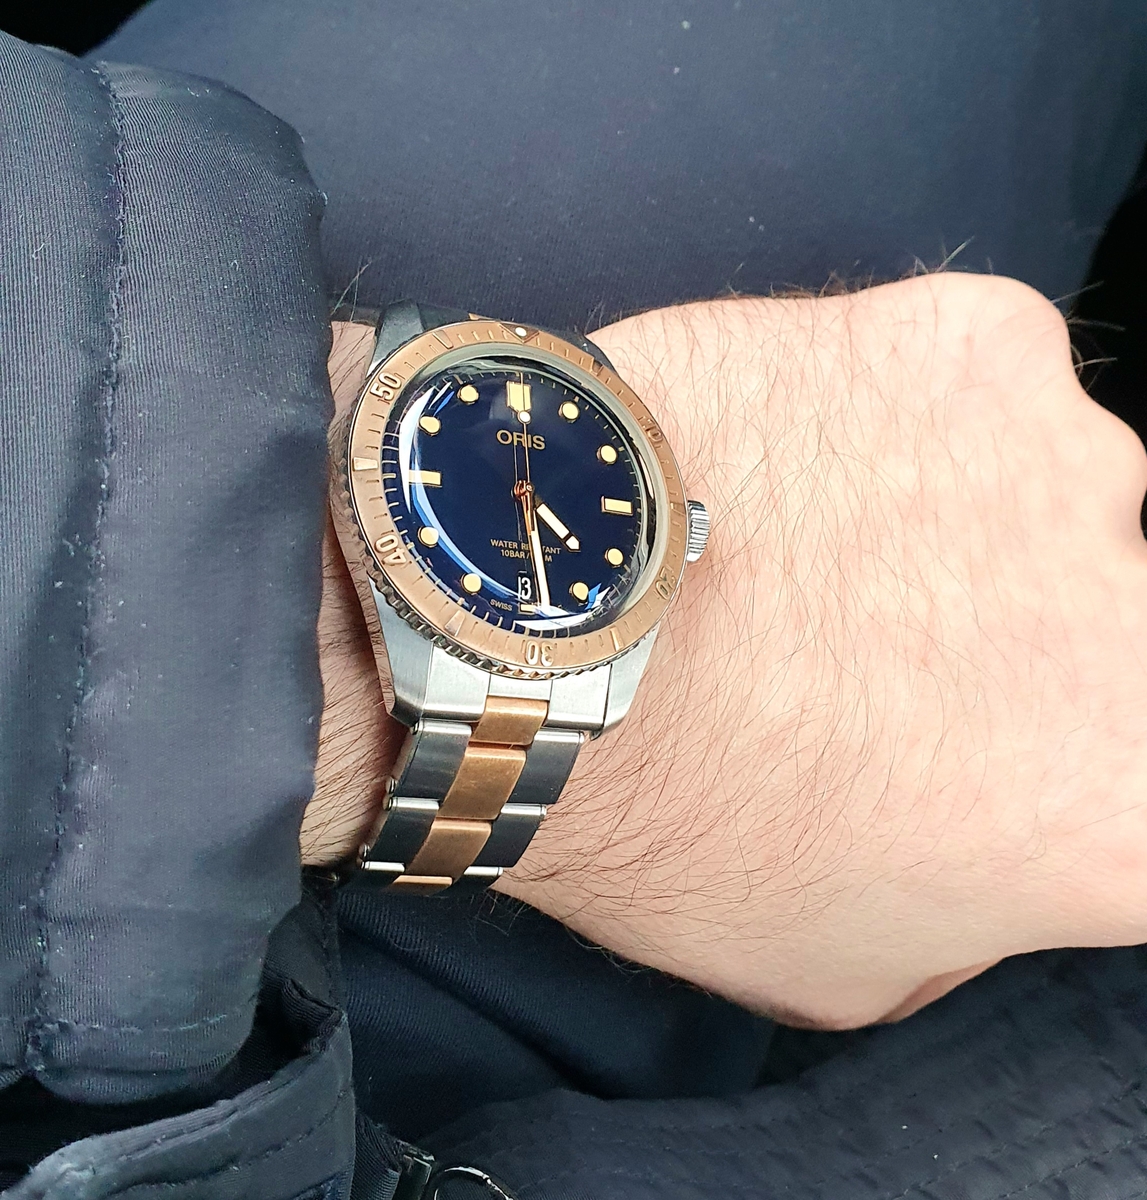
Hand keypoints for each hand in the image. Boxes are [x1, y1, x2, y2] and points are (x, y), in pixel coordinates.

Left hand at [306, 275, 1146, 1029]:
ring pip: (1040, 488)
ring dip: (946, 515)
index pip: (1119, 764)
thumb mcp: (841, 964)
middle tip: (859, 638)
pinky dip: (895, 410)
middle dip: (1004, 633)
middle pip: (1101, 617)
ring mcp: (1074, 459)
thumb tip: (982, 839)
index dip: (1034, 747)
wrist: (544, 637)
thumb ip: (964, 905)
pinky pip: (964, 379)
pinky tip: (783, 445)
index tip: (960, 734)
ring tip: (795, 537)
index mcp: (1129, 796)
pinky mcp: (981, 339)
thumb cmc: (676, 830)